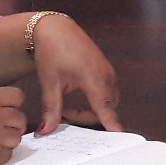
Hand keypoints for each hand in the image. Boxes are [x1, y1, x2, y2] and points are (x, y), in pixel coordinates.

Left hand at [29, 13, 122, 133]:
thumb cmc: (53, 50)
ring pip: (108, 101)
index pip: (105, 106)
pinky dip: (96, 101)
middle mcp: (106, 75)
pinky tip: (78, 100)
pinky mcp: (106, 70)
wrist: (56, 29)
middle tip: (65, 117)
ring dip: (92, 110)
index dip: (111, 121)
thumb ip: (51, 109)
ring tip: (68, 110)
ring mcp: (108, 72)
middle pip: (107, 107)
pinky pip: (107, 93)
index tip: (118, 135)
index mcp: (93, 77)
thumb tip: (47, 129)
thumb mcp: (50, 82)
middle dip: (89, 118)